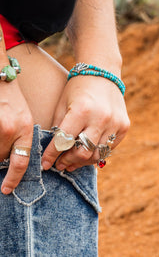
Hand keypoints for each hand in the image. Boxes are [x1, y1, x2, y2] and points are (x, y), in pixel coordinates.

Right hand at [0, 25, 32, 194]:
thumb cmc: (12, 98)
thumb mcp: (23, 118)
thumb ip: (20, 139)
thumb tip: (11, 160)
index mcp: (25, 128)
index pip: (21, 162)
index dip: (13, 180)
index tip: (6, 190)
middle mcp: (11, 129)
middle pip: (1, 158)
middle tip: (1, 139)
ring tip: (1, 127)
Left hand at [42, 72, 129, 171]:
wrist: (103, 73)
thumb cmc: (78, 88)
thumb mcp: (62, 104)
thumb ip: (58, 128)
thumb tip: (54, 152)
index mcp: (81, 110)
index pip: (64, 141)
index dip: (52, 155)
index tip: (46, 164)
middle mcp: (101, 118)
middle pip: (83, 153)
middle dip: (68, 161)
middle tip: (60, 164)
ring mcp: (115, 123)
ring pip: (97, 155)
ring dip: (83, 162)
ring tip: (72, 162)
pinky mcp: (124, 126)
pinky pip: (109, 148)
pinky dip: (97, 153)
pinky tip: (88, 152)